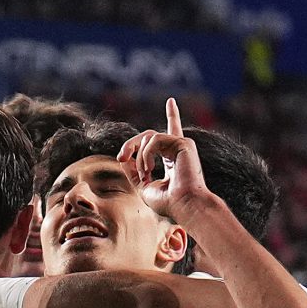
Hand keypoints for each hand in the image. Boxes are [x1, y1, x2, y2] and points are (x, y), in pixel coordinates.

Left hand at [118, 99, 208, 223]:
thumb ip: (135, 174)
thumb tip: (124, 160)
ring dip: (140, 155)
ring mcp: (182, 145)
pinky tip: (150, 168)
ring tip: (146, 172)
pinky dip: (147, 153)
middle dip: (131, 144)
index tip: (171, 101)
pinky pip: (155, 139)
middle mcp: (179, 149)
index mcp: (174, 159)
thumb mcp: (145, 188)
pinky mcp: (183, 143)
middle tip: (121, 158)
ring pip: (149, 136)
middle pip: (149, 135)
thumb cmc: (169, 203)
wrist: (186, 206)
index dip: (173, 115)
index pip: (171, 133)